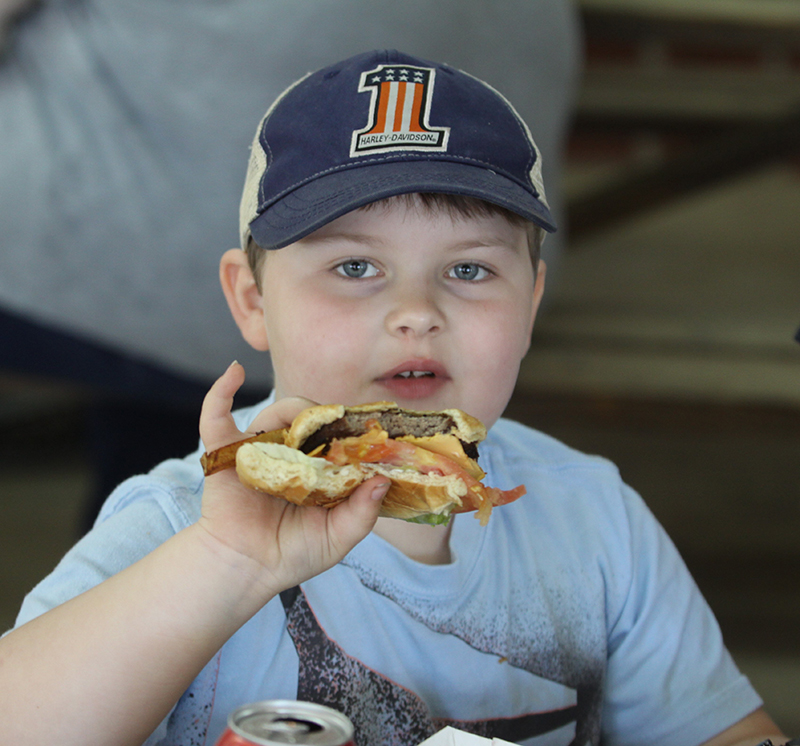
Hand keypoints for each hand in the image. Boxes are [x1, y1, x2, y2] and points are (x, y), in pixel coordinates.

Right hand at [197, 362, 388, 596]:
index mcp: (317, 467)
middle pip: (310, 417)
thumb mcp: (338, 537)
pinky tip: (235, 371)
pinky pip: (216, 414)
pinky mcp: (226, 452)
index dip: (353, 430)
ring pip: (276, 413)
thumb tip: (381, 481)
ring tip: (299, 432)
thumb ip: (362, 514)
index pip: (337, 435)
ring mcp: (259, 449)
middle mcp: (289, 452)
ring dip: (291, 412)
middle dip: (326, 418)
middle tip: (338, 430)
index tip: (371, 432)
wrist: (247, 570)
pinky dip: (221, 390)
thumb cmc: (293, 553)